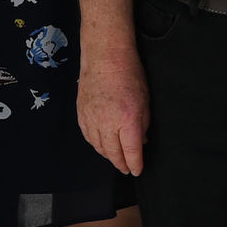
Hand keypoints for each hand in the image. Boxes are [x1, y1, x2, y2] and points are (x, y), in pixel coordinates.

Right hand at [78, 46, 149, 175]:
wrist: (105, 56)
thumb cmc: (129, 74)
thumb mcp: (145, 100)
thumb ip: (143, 124)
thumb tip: (141, 141)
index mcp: (127, 120)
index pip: (131, 152)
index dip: (135, 164)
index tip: (137, 170)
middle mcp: (107, 123)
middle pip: (113, 154)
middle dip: (121, 164)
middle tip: (127, 168)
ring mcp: (92, 119)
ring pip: (99, 147)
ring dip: (108, 155)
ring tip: (116, 158)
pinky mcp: (81, 113)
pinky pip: (88, 136)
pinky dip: (95, 144)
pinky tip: (101, 145)